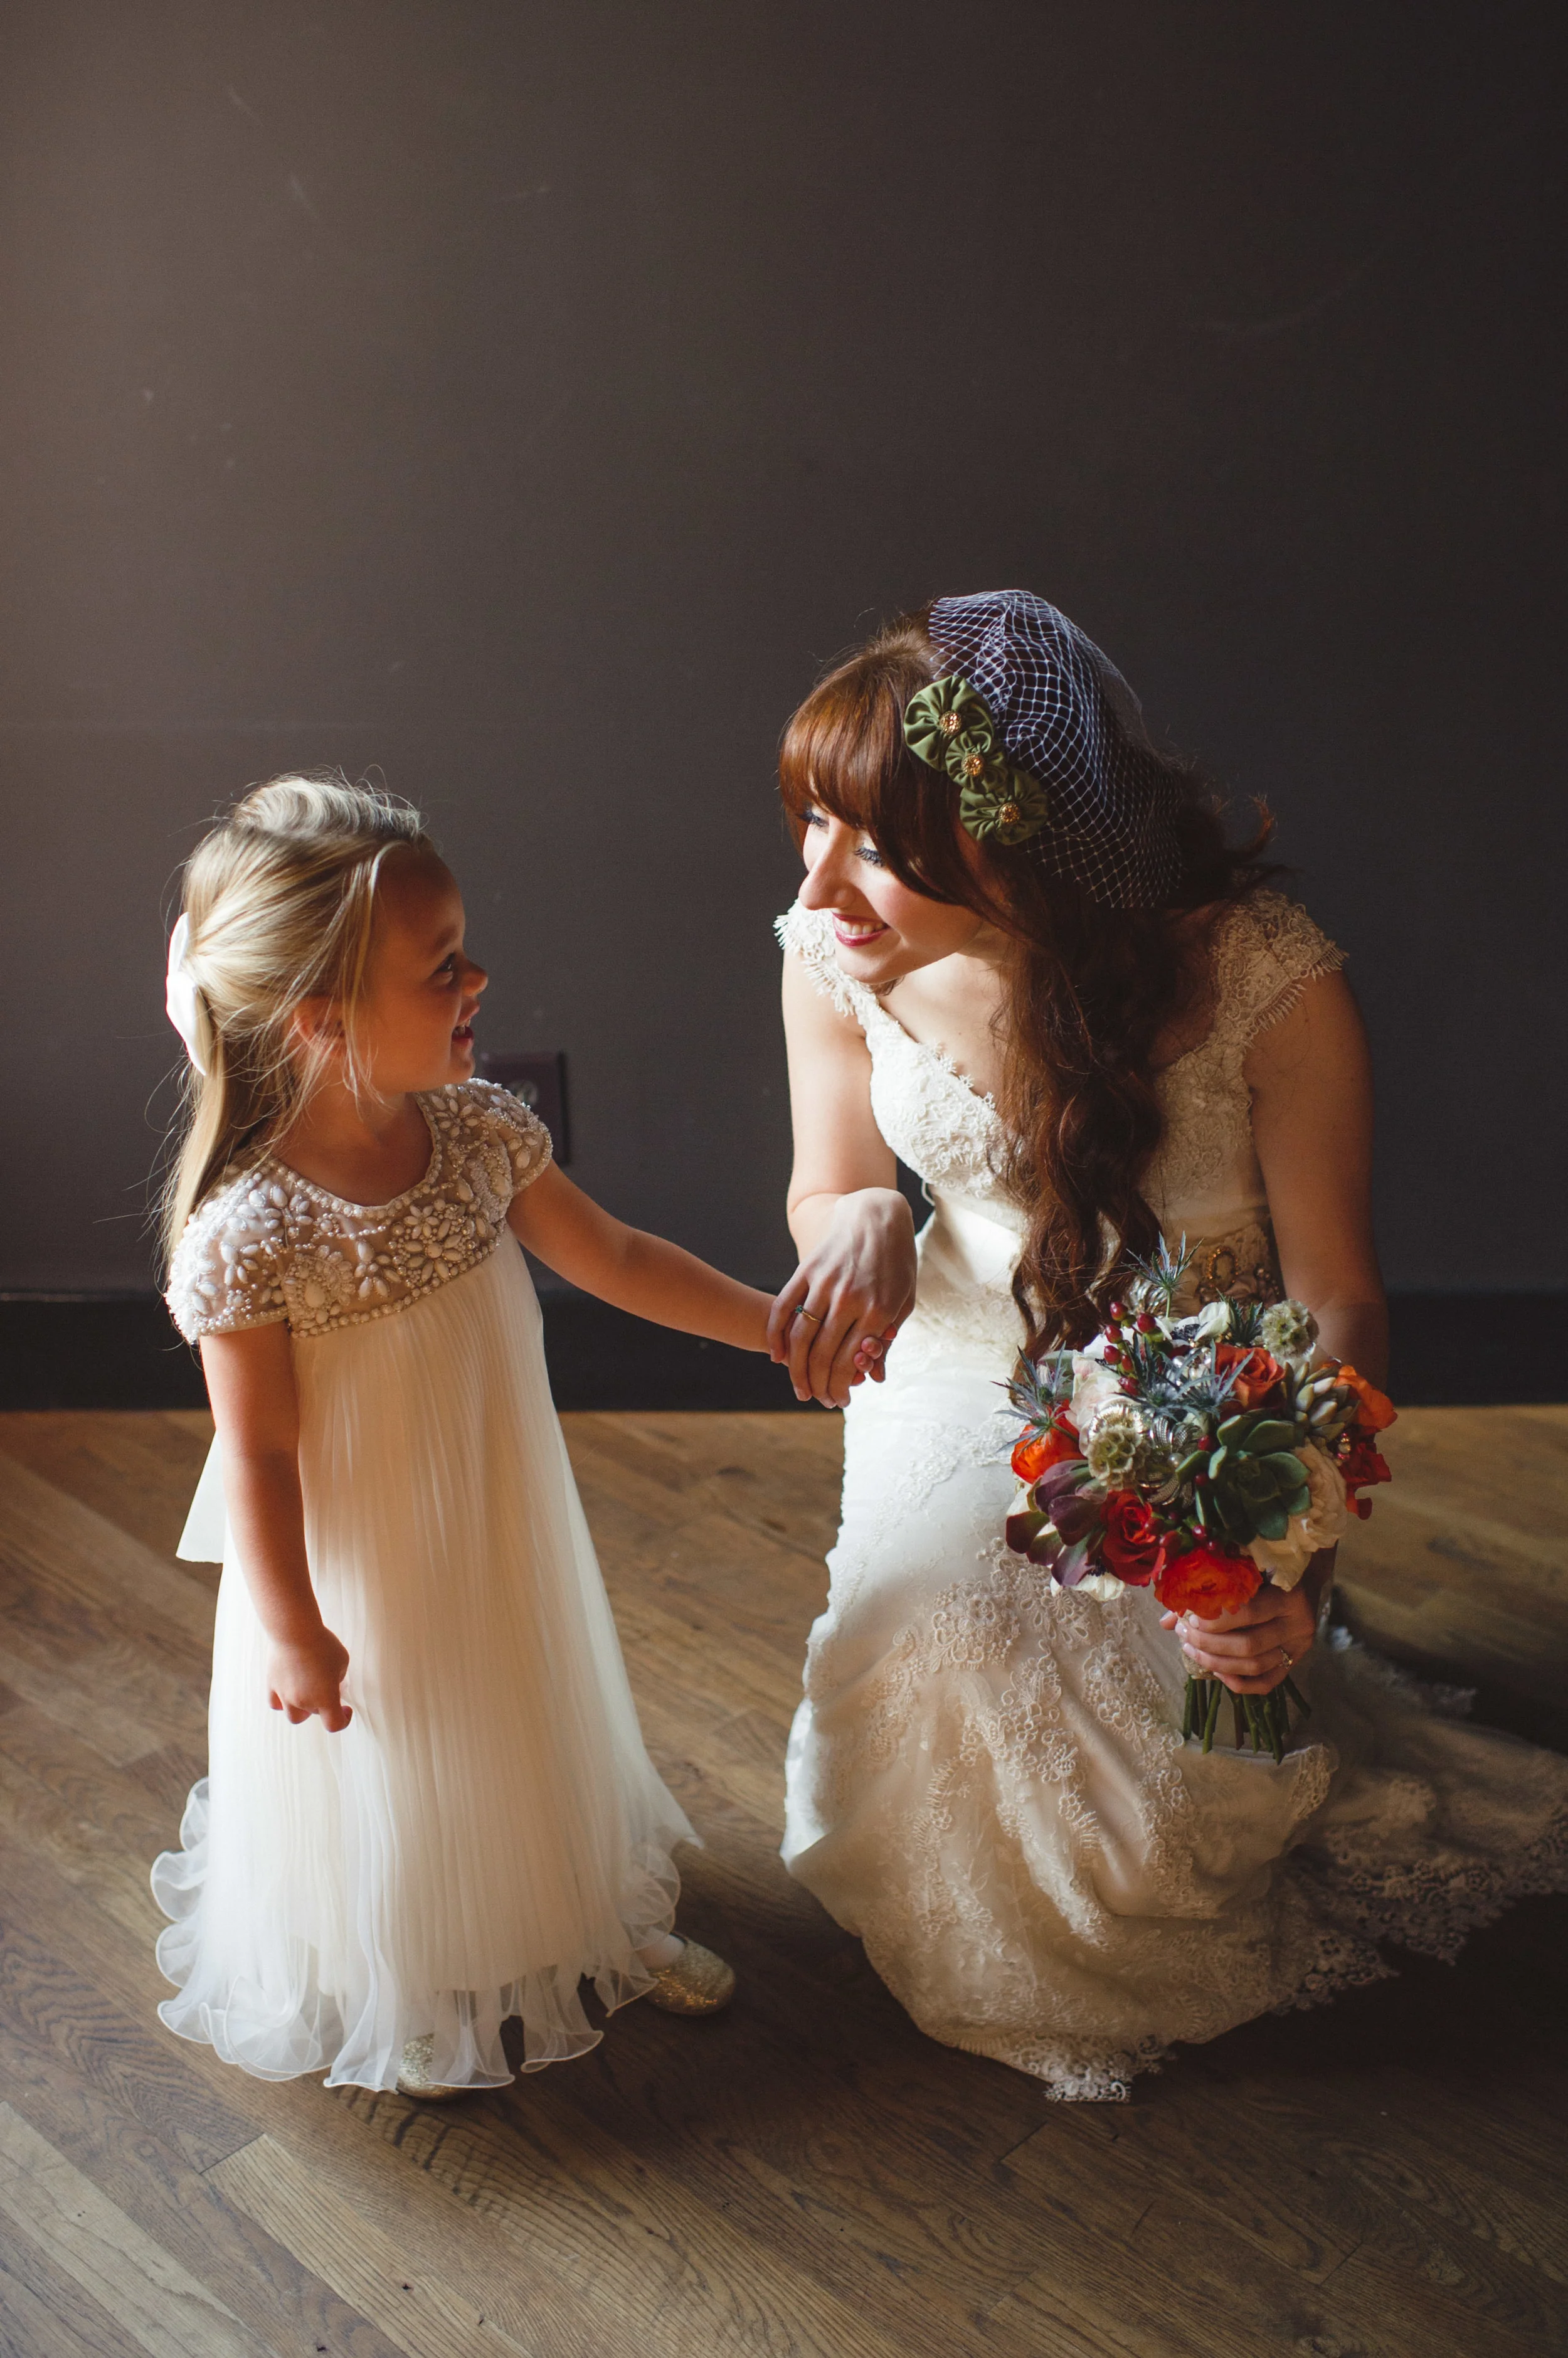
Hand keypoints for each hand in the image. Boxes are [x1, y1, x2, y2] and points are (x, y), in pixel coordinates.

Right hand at [267, 1626, 352, 1730]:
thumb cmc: (321, 1644)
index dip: (343, 1720)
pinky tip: (288, 1693)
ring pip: (293, 1715)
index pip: (334, 1724)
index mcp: (325, 1698)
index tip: (345, 1710)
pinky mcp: (272, 1685)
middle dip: (324, 1704)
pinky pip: (275, 1703)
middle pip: (315, 1714)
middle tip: (328, 1687)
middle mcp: (304, 1702)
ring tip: (308, 1694)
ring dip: (303, 1709)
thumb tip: (332, 1683)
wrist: (295, 1632)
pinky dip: (282, 1702)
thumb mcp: (342, 1661)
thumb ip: (339, 1678)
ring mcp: (285, 1695)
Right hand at [768, 1189, 916, 1407]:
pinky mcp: (806, 1270)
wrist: (877, 1214)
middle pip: (823, 1355)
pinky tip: (777, 1356)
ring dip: (797, 1370)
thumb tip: (875, 1377)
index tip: (840, 1400)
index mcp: (879, 1309)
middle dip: (820, 1386)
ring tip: (800, 1388)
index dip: (842, 1387)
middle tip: (820, 1400)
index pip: (851, 1362)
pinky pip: (783, 1308)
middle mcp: (849, 1298)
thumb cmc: (896, 1261)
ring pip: (800, 1337)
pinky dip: (776, 1335)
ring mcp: (824, 1283)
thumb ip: (887, 1338)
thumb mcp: (904, 1300)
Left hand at [1159, 1579, 1316, 1695]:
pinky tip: (1215, 1671)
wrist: (1304, 1579)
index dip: (1214, 1619)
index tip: (1190, 1616)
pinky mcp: (1295, 1662)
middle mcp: (1298, 1623)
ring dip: (1217, 1662)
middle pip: (1248, 1645)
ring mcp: (1299, 1647)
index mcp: (1289, 1594)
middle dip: (1209, 1643)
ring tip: (1190, 1649)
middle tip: (1183, 1634)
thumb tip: (1165, 1621)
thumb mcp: (1244, 1572)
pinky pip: (1266, 1683)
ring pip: (1254, 1666)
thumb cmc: (1267, 1571)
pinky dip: (1238, 1682)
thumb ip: (1209, 1591)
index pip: (1248, 1613)